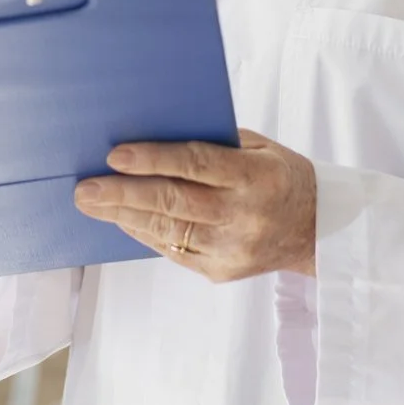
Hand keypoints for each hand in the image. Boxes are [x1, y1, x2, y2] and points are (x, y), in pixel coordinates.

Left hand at [73, 129, 317, 283]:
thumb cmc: (281, 176)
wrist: (317, 230)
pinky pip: (172, 251)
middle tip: (86, 188)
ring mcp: (232, 248)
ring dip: (123, 215)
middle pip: (174, 202)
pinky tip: (122, 219)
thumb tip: (154, 132)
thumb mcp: (259, 147)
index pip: (197, 164)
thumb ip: (214, 142)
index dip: (154, 160)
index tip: (116, 155)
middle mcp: (244, 215)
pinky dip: (144, 233)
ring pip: (168, 230)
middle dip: (123, 194)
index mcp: (257, 176)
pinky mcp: (221, 271)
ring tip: (92, 203)